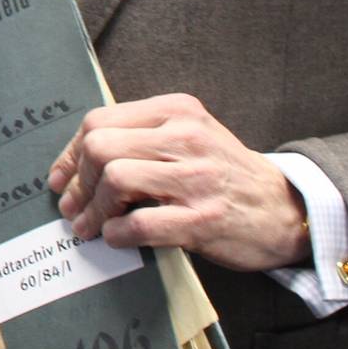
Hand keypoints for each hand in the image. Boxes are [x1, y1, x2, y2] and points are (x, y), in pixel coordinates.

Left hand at [46, 92, 308, 270]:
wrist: (287, 210)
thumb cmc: (225, 176)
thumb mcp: (187, 139)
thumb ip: (138, 141)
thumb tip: (72, 167)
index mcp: (177, 111)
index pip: (100, 121)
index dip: (70, 154)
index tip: (60, 179)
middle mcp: (187, 137)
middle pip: (101, 147)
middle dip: (79, 182)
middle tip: (73, 208)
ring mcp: (198, 177)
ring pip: (116, 179)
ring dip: (94, 210)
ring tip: (90, 227)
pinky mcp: (204, 218)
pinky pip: (140, 223)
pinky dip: (118, 233)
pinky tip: (118, 237)